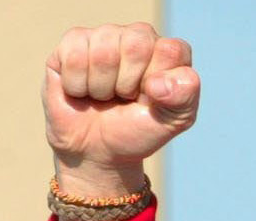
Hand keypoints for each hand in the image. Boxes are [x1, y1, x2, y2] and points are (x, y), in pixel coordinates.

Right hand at [43, 23, 197, 197]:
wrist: (95, 149)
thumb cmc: (136, 130)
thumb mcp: (172, 121)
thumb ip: (183, 98)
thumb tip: (158, 83)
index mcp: (169, 53)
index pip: (172, 50)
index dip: (160, 82)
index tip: (153, 99)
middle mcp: (138, 37)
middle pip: (136, 45)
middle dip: (128, 84)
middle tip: (125, 97)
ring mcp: (104, 36)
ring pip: (104, 52)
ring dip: (102, 87)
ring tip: (103, 95)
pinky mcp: (72, 41)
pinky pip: (75, 56)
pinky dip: (78, 85)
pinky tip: (81, 90)